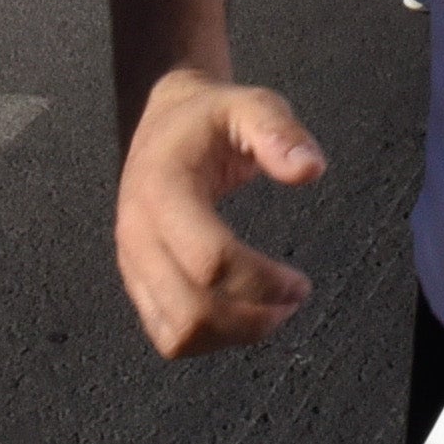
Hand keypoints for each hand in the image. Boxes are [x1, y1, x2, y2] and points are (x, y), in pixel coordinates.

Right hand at [113, 68, 323, 357]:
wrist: (163, 123)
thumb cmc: (211, 118)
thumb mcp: (251, 105)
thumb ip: (281, 132)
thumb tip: (311, 170)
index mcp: (163, 190)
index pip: (210, 260)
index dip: (262, 281)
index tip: (301, 283)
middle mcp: (137, 233)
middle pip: (191, 310)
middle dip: (251, 319)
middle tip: (292, 300)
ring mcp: (132, 263)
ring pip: (177, 334)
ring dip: (232, 335)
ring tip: (273, 311)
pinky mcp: (136, 282)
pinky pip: (167, 335)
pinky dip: (210, 338)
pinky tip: (243, 314)